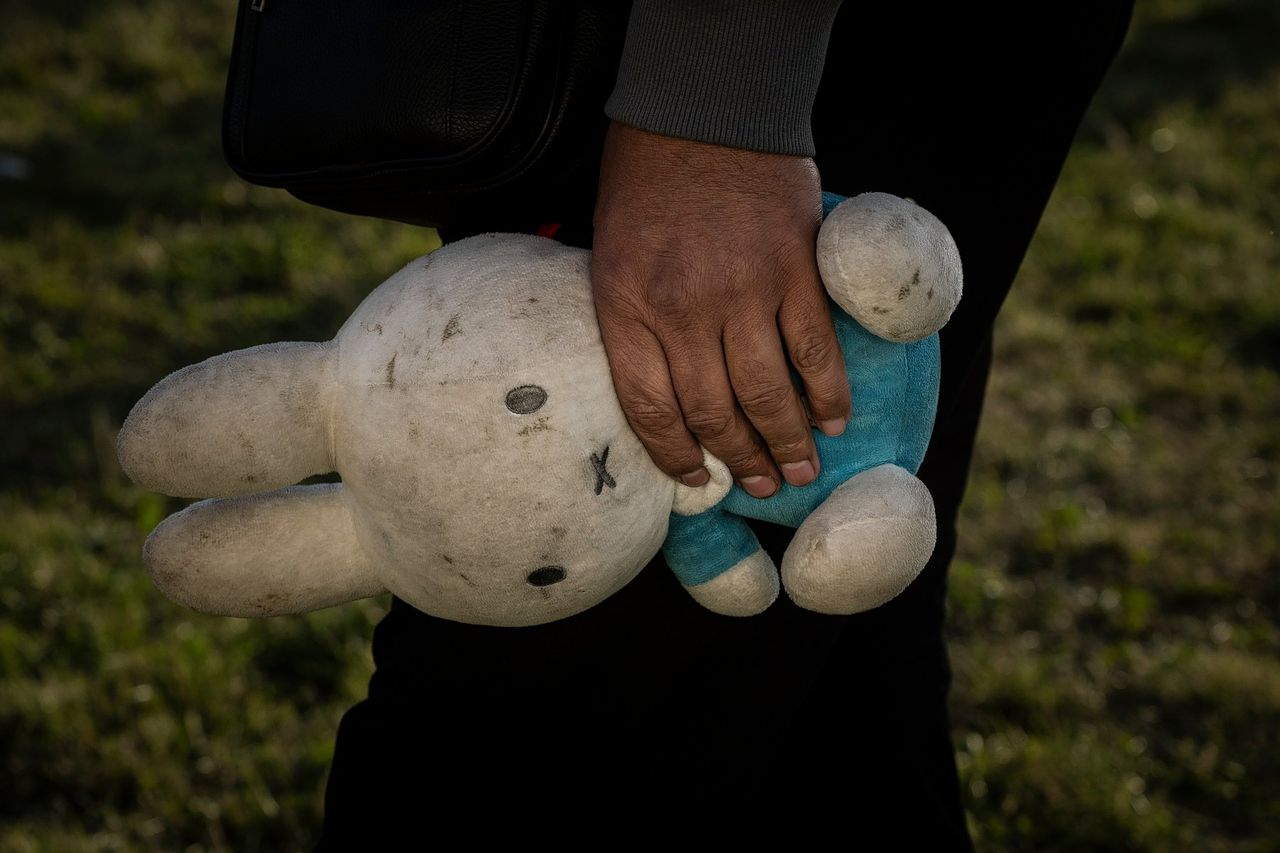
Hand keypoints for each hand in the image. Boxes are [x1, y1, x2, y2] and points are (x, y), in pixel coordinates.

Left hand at [591, 121, 850, 497]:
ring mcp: (742, 291)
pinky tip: (832, 420)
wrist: (702, 108)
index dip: (672, 456)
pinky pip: (815, 349)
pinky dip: (827, 392)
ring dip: (785, 442)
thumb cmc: (647, 182)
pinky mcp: (794, 270)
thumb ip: (632, 320)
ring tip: (798, 472)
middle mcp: (681, 309)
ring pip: (767, 391)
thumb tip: (664, 390)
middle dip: (738, 461)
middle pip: (712, 411)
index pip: (648, 408)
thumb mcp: (609, 254)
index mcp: (626, 305)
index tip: (693, 478)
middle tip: (759, 486)